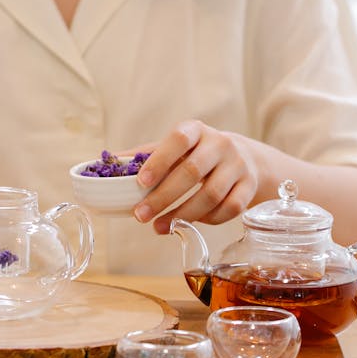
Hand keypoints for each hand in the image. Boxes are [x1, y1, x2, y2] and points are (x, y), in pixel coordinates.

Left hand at [131, 120, 262, 233]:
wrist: (246, 158)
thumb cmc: (198, 153)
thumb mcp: (176, 147)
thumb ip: (146, 154)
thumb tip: (106, 161)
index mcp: (196, 130)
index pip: (179, 140)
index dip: (160, 160)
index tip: (140, 182)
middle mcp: (220, 144)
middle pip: (192, 172)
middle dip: (163, 197)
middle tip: (140, 216)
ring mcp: (238, 166)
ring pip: (211, 195)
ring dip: (182, 214)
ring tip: (159, 227)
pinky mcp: (249, 187)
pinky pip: (229, 208)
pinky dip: (207, 219)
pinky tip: (189, 223)